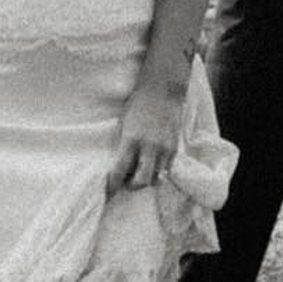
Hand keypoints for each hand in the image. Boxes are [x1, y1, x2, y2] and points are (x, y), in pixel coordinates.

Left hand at [107, 80, 182, 194]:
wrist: (162, 91)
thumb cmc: (137, 105)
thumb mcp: (123, 125)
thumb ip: (123, 146)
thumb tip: (119, 167)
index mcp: (131, 140)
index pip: (120, 170)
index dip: (112, 185)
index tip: (107, 191)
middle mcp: (149, 147)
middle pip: (141, 181)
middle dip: (131, 186)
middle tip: (124, 182)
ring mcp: (164, 149)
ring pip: (156, 178)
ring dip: (145, 179)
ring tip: (138, 172)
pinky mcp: (174, 148)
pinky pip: (166, 170)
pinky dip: (158, 172)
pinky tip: (151, 165)